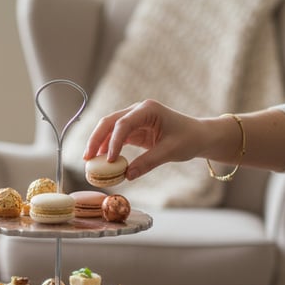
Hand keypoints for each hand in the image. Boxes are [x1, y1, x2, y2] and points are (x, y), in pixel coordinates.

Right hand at [83, 100, 209, 179]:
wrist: (198, 135)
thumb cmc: (188, 139)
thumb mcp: (170, 152)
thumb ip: (148, 162)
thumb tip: (127, 176)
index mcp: (148, 109)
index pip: (124, 124)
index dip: (114, 142)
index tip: (110, 161)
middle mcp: (138, 110)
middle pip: (109, 122)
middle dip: (97, 139)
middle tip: (87, 158)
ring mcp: (134, 119)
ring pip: (109, 129)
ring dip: (99, 143)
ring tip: (90, 161)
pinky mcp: (134, 129)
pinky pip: (116, 137)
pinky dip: (108, 148)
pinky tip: (102, 161)